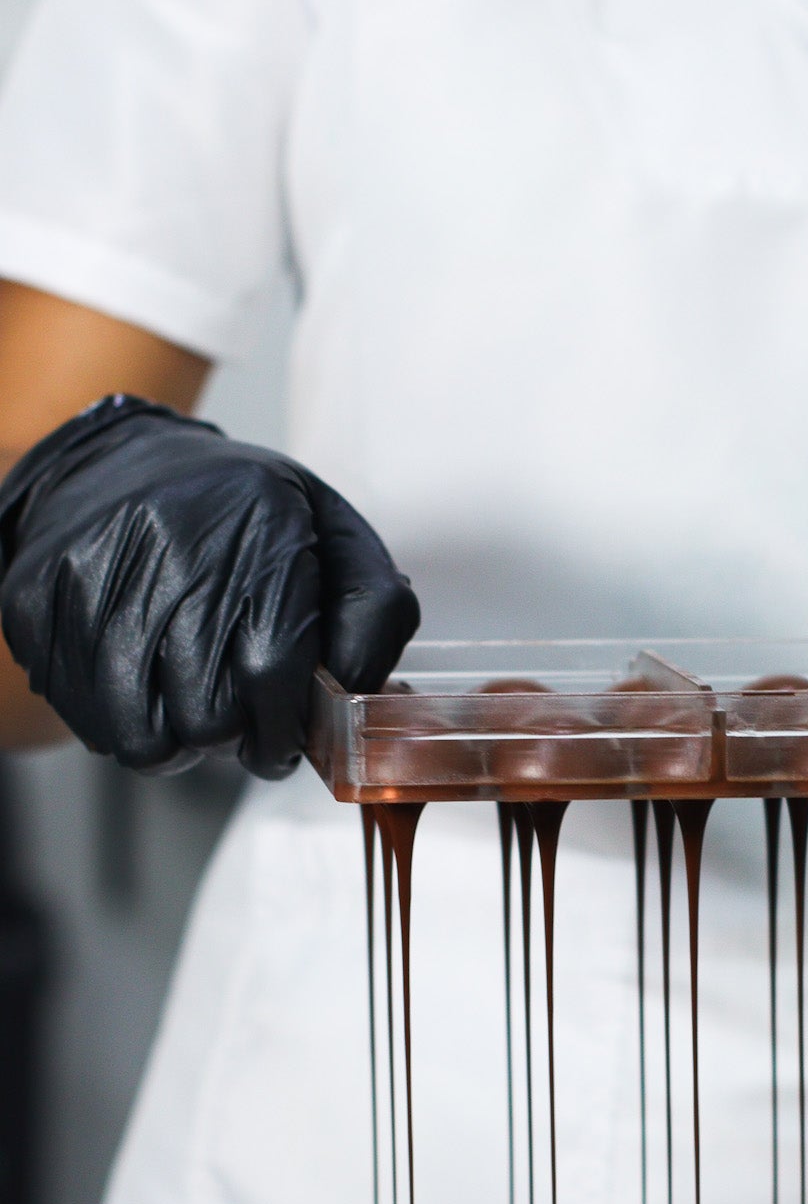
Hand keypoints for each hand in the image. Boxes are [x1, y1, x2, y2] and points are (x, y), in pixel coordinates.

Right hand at [0, 396, 417, 776]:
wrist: (116, 461)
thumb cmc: (238, 514)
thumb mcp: (332, 536)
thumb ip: (373, 614)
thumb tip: (360, 691)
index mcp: (257, 521)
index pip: (270, 670)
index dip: (283, 729)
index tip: (284, 739)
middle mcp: (168, 541)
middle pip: (205, 714)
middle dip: (232, 739)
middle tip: (235, 717)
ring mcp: (92, 571)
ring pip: (140, 733)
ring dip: (176, 742)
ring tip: (189, 704)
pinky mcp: (37, 602)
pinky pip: (88, 719)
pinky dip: (123, 723)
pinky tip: (143, 683)